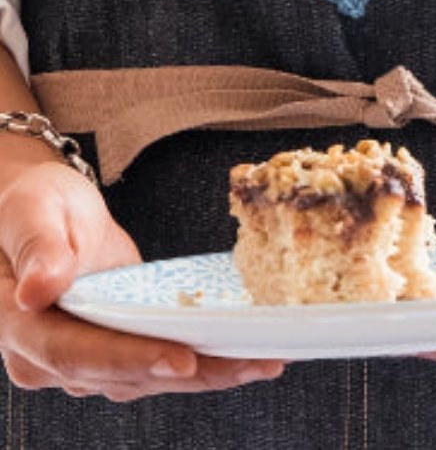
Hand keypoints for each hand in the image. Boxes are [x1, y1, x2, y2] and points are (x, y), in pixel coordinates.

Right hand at [0, 162, 283, 400]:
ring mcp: (87, 358)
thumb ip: (38, 246)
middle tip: (249, 361)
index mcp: (22, 329)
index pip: (77, 353)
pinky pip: (160, 361)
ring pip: (150, 377)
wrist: (41, 210)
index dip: (132, 359)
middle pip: (125, 375)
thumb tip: (39, 288)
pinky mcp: (118, 347)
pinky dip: (205, 359)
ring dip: (209, 372)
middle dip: (192, 372)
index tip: (181, 358)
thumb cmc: (31, 205)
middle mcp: (51, 358)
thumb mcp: (31, 209)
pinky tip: (246, 351)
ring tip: (263, 358)